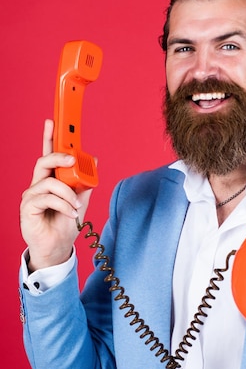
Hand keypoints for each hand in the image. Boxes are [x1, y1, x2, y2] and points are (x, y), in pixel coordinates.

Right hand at [20, 119, 93, 270]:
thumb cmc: (66, 224)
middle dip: (59, 157)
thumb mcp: (81, 200)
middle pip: (44, 161)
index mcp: (51, 179)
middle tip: (73, 160)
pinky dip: (62, 205)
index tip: (52, 121)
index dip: (49, 137)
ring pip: (49, 182)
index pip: (48, 154)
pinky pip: (46, 198)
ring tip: (76, 206)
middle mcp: (39, 184)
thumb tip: (94, 161)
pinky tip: (70, 213)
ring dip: (67, 193)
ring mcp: (31, 195)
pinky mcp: (27, 207)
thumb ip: (85, 182)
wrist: (58, 247)